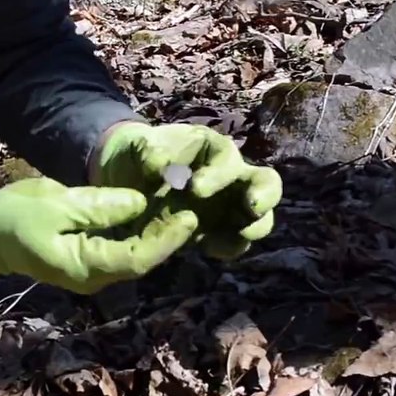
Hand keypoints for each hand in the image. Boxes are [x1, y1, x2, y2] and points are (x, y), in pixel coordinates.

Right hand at [0, 176, 197, 293]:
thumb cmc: (15, 217)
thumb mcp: (57, 205)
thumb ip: (99, 207)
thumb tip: (140, 203)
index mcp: (85, 266)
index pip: (137, 258)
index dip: (166, 240)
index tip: (188, 217)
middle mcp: (94, 276)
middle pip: (142, 259)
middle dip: (169, 235)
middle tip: (192, 205)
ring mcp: (91, 271)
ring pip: (134, 255)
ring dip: (158, 233)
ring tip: (182, 206)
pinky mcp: (89, 259)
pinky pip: (122, 248)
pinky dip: (141, 232)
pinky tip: (156, 212)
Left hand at [93, 122, 282, 259]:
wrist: (129, 181)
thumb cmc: (140, 156)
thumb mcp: (139, 147)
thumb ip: (149, 152)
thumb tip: (160, 167)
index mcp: (212, 150)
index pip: (226, 158)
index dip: (217, 173)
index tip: (194, 188)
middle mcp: (231, 176)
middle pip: (266, 182)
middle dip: (264, 194)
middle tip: (252, 207)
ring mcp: (231, 205)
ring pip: (261, 216)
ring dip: (254, 226)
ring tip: (241, 235)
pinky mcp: (223, 231)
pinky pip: (238, 241)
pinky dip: (231, 246)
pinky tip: (208, 249)